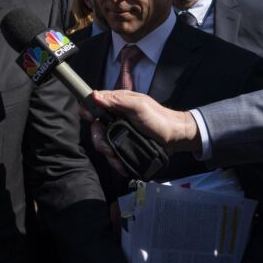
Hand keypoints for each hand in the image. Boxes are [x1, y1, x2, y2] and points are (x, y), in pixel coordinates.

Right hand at [78, 91, 202, 169]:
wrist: (175, 138)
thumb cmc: (158, 118)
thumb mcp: (138, 106)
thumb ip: (117, 101)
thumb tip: (94, 96)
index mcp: (117, 103)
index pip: (95, 104)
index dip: (88, 110)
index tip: (89, 118)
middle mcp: (115, 117)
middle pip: (96, 127)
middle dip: (99, 139)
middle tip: (106, 148)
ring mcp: (119, 132)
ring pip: (103, 142)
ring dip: (107, 153)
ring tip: (116, 159)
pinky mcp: (124, 145)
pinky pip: (113, 153)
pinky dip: (115, 161)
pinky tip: (121, 167)